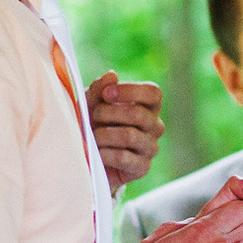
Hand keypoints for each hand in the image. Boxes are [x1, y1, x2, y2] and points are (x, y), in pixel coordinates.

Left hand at [87, 72, 165, 191]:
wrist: (87, 158)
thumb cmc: (93, 125)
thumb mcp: (91, 104)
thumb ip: (99, 90)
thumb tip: (112, 75)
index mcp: (148, 107)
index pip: (154, 93)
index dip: (130, 91)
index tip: (106, 94)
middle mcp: (155, 126)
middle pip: (137, 113)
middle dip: (108, 113)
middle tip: (93, 117)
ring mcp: (150, 147)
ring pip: (130, 135)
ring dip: (103, 135)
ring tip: (92, 137)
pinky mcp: (142, 167)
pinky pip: (124, 158)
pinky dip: (105, 154)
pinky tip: (97, 153)